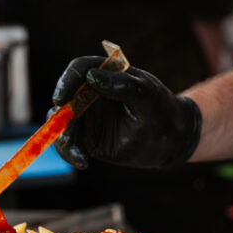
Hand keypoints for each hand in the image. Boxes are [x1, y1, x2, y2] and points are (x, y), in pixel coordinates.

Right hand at [51, 57, 201, 169]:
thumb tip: (91, 77)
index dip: (67, 81)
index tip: (61, 99)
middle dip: (61, 118)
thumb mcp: (148, 96)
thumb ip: (123, 85)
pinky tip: (83, 162)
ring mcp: (88, 116)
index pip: (80, 69)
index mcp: (107, 74)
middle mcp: (93, 93)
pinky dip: (69, 153)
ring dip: (63, 139)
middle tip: (67, 136)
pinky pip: (69, 143)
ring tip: (79, 155)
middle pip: (65, 98)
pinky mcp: (88, 138)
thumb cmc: (162, 111)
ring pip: (61, 123)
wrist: (171, 140)